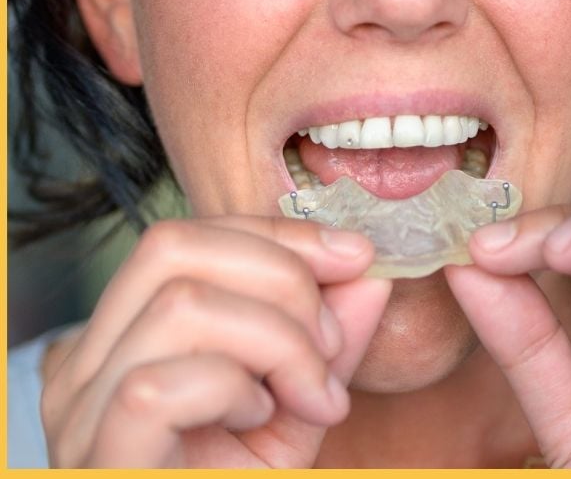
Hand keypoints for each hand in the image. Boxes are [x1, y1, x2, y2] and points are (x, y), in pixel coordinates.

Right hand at [41, 216, 391, 467]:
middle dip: (282, 278)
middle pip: (174, 247)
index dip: (279, 235)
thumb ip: (329, 342)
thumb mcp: (300, 406)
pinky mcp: (99, 456)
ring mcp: (81, 410)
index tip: (355, 256)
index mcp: (127, 335)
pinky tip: (259, 420)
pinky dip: (233, 390)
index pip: (189, 239)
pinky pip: (159, 384)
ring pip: (179, 305)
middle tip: (329, 345)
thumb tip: (368, 274)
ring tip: (308, 394)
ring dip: (277, 340)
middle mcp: (86, 363)